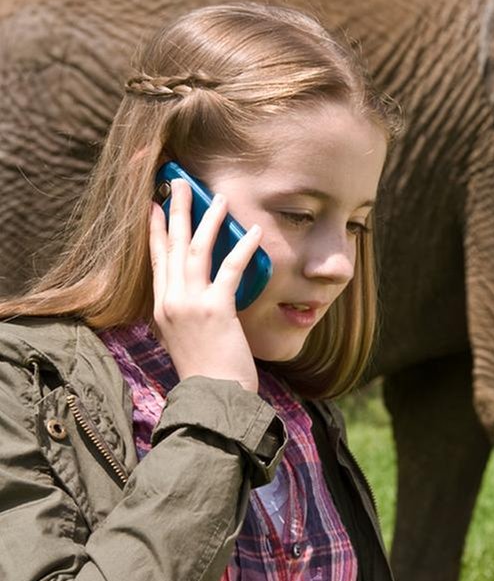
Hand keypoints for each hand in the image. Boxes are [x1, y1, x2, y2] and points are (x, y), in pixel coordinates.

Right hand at [148, 179, 262, 391]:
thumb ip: (189, 314)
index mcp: (162, 308)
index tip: (153, 205)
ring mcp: (191, 304)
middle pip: (171, 246)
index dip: (154, 230)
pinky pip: (230, 269)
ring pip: (195, 250)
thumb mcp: (188, 339)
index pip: (156, 260)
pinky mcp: (216, 310)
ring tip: (219, 197)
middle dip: (175, 210)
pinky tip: (253, 231)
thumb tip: (203, 294)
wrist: (213, 399)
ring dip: (208, 220)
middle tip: (179, 181)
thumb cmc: (207, 373)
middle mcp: (170, 301)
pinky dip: (242, 247)